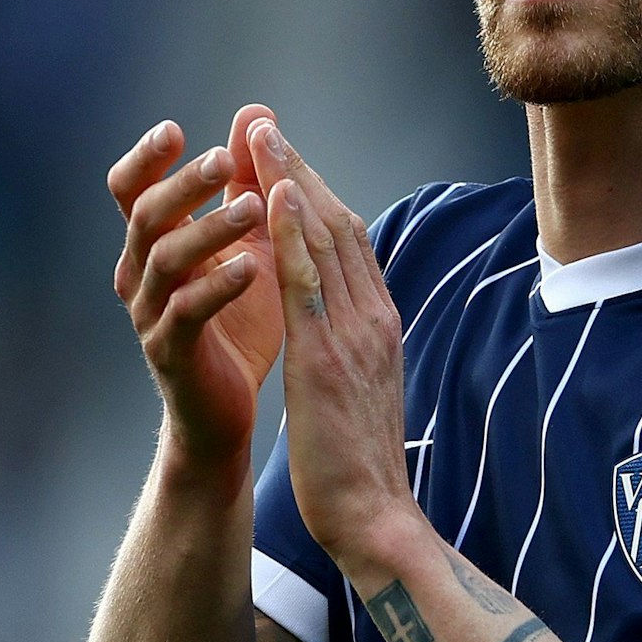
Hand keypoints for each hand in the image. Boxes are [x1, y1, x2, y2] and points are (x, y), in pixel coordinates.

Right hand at [108, 106, 285, 466]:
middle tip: (224, 160)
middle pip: (146, 214)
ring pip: (166, 259)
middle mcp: (140, 272)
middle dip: (185, 184)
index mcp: (154, 242)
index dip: (146, 158)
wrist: (225, 408)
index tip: (174, 129)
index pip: (131, 189)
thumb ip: (248, 182)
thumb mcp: (251, 243)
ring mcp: (150, 313)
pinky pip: (187, 311)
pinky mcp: (170, 351)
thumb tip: (255, 115)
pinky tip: (251, 269)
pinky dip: (218, 286)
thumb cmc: (238, 320)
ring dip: (209, 229)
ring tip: (253, 209)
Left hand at [245, 117, 421, 567]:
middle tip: (267, 123)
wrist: (375, 517)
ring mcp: (354, 334)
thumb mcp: (359, 393)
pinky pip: (308, 280)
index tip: (288, 158)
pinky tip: (272, 193)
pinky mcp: (327, 355)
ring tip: (261, 133)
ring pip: (325, 238)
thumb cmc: (360, 467)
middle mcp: (373, 319)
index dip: (318, 195)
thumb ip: (352, 351)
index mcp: (380, 328)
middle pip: (340, 225)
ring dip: (292, 179)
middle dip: (302, 169)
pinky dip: (292, 230)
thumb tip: (339, 327)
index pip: (350, 246)